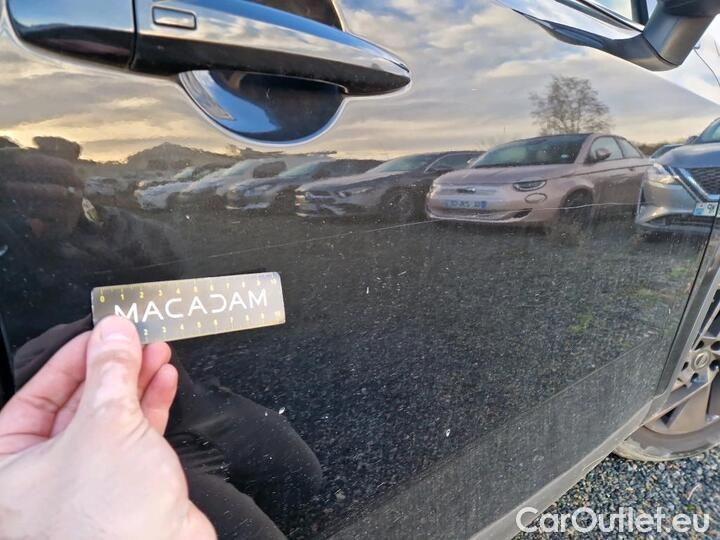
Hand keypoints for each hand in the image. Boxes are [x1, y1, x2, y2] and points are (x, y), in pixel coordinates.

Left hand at [0, 316, 215, 539]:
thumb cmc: (105, 524)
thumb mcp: (104, 426)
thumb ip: (110, 372)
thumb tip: (113, 334)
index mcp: (8, 470)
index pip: (35, 396)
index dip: (70, 359)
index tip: (100, 334)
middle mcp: (41, 479)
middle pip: (74, 405)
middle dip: (109, 369)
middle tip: (131, 340)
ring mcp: (85, 484)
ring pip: (107, 419)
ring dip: (134, 383)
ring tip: (154, 353)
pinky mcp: (124, 488)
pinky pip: (132, 437)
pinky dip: (149, 408)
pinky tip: (162, 382)